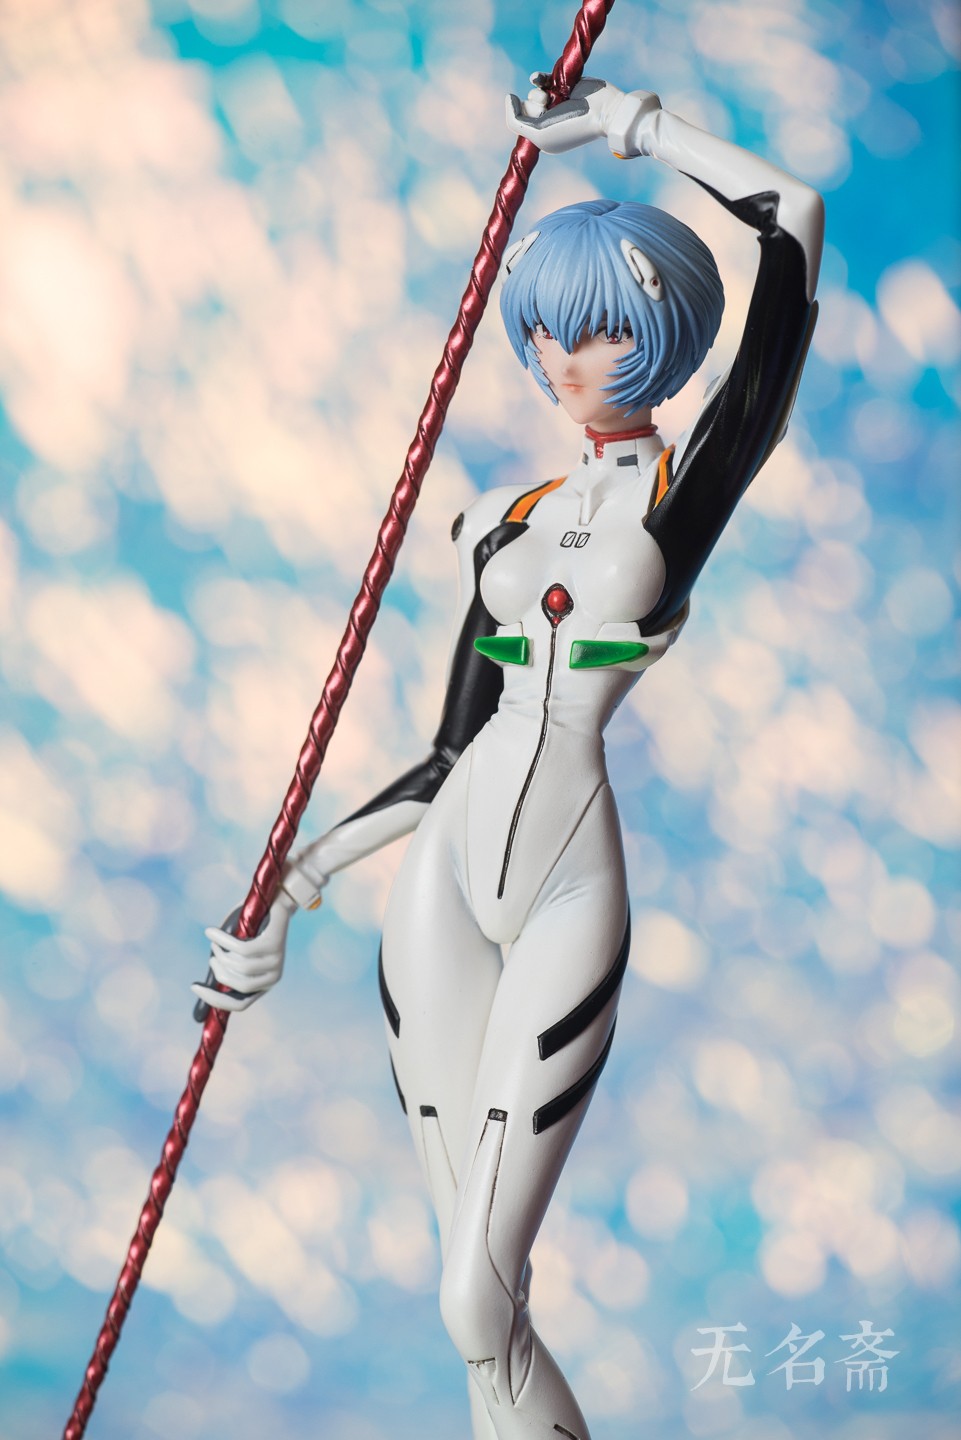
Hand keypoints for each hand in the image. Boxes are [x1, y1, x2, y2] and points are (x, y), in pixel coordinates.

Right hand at [192, 888, 297, 1013]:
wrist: (272, 901)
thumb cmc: (248, 929)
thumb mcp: (232, 954)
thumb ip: (222, 972)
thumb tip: (199, 1004)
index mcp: (263, 985)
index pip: (240, 1005)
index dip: (215, 1000)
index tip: (194, 987)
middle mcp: (273, 977)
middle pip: (238, 986)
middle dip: (218, 970)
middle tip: (213, 955)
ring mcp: (276, 962)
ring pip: (239, 966)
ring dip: (220, 952)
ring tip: (216, 940)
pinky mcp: (274, 945)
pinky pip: (241, 948)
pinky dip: (222, 940)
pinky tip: (212, 932)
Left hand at [506, 76, 659, 157]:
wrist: (602, 111)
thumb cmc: (572, 126)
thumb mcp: (538, 133)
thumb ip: (515, 120)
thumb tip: (509, 97)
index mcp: (542, 137)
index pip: (519, 121)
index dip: (524, 115)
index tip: (538, 115)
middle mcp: (548, 121)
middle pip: (526, 106)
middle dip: (534, 104)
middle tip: (548, 107)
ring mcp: (556, 104)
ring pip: (533, 92)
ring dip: (538, 93)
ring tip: (555, 97)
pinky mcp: (563, 87)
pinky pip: (542, 79)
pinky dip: (537, 77)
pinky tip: (537, 78)